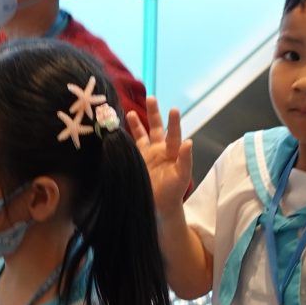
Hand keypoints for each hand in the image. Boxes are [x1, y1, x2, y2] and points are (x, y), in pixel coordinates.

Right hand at [130, 98, 193, 217]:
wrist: (160, 206)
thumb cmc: (174, 191)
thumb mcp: (183, 176)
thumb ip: (185, 159)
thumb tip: (188, 142)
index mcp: (172, 152)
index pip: (173, 133)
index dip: (173, 122)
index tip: (173, 109)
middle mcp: (159, 149)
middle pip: (156, 127)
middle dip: (153, 113)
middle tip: (151, 98)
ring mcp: (147, 154)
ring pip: (142, 135)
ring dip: (137, 123)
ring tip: (129, 112)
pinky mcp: (136, 161)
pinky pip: (130, 146)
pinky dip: (124, 138)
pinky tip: (117, 130)